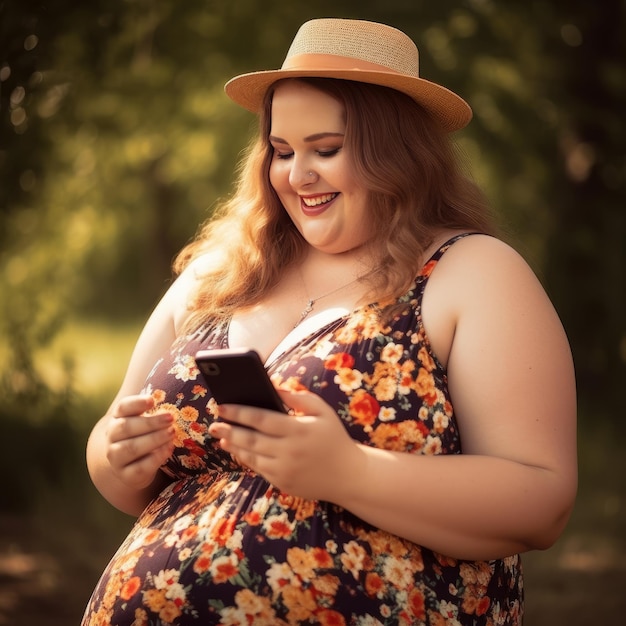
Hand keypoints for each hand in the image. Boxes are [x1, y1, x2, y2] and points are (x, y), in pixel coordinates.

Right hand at [105, 394, 174, 490]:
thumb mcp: (146, 420)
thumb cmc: (144, 435)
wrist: (133, 465)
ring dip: (154, 439)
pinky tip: (169, 449)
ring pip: (131, 448)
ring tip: (172, 433)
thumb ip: (154, 410)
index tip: (152, 400)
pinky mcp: (126, 475)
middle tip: (171, 418)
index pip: (122, 408)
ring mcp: (116, 458)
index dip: (136, 403)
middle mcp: (112, 437)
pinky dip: (156, 458)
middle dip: (151, 422)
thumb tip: (172, 401)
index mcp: (117, 418)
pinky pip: (140, 468)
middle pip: (126, 427)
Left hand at [207, 390, 361, 501]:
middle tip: (213, 423)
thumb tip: (273, 387)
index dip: (238, 412)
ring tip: (221, 436)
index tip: (222, 406)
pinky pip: (258, 469)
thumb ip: (298, 397)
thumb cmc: (334, 438)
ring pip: (250, 456)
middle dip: (228, 430)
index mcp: (297, 430)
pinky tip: (237, 450)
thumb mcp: (322, 411)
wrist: (349, 475)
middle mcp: (288, 451)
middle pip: (249, 439)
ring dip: (232, 445)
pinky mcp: (282, 483)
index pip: (260, 419)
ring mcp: (283, 470)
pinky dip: (245, 458)